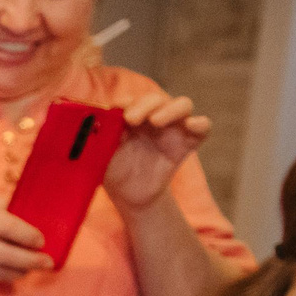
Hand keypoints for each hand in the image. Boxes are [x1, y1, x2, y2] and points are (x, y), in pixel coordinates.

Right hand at [0, 197, 51, 288]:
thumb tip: (25, 208)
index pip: (6, 226)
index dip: (28, 235)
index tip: (41, 240)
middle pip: (6, 254)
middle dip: (31, 260)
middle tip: (47, 261)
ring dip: (20, 271)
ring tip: (34, 268)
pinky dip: (4, 277)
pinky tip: (14, 273)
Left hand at [104, 88, 211, 212]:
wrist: (130, 197)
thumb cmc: (114, 171)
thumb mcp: (102, 156)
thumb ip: (101, 139)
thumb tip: (93, 124)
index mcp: (133, 116)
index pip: (134, 100)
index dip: (127, 101)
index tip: (116, 108)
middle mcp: (154, 117)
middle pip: (157, 99)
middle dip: (144, 104)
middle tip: (131, 119)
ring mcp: (173, 128)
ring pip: (182, 105)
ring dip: (170, 109)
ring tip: (156, 121)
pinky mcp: (188, 142)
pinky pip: (203, 127)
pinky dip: (200, 123)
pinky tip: (191, 125)